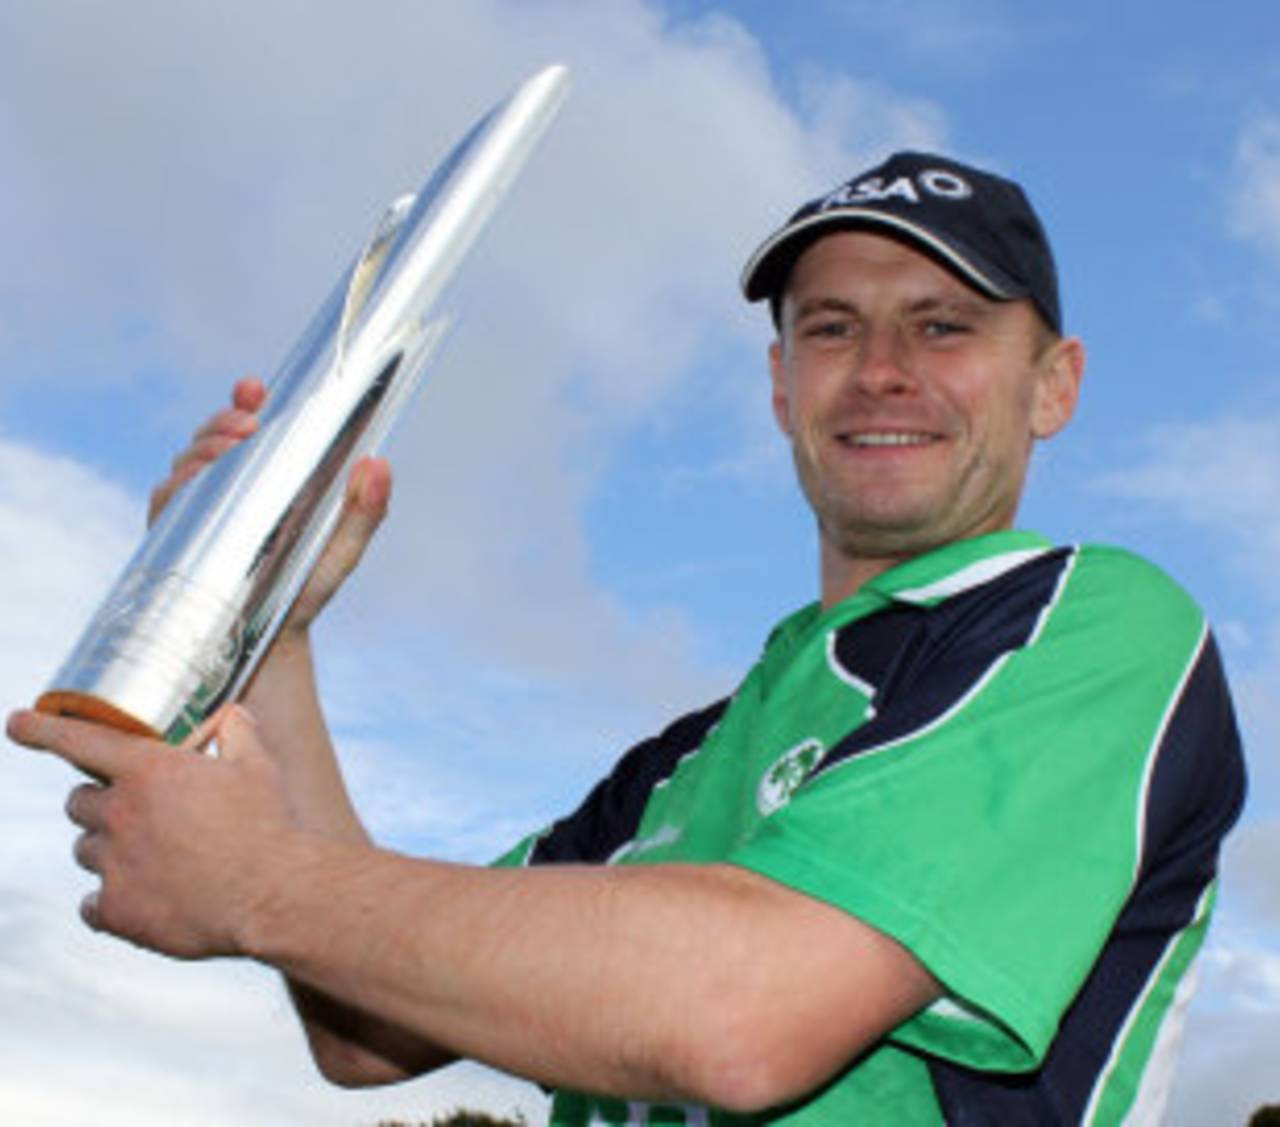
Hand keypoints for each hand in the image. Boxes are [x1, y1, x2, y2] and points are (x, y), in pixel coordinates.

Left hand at [7, 705, 297, 958]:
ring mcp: (113, 864)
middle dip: (100, 803)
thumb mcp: (258, 766)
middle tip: (137, 813)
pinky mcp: (117, 910)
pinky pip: (91, 904)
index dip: (41, 729)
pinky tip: (145, 898)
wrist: (273, 894)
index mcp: (148, 770)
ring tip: (154, 858)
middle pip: (78, 802)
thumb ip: (237, 733)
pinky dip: (110, 901)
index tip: (17, 723)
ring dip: (108, 849)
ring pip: (85, 850)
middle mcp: (120, 813)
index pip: (78, 740)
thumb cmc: (268, 826)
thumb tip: (233, 714)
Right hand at [147, 376, 392, 639]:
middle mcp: (229, 485)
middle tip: (247, 425)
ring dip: (202, 446)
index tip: (254, 388)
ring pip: (187, 460)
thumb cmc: (308, 587)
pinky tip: (190, 481)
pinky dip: (174, 485)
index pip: (250, 425)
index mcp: (267, 476)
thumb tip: (380, 463)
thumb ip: (366, 510)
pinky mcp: (175, 534)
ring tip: (227, 449)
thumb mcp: (345, 548)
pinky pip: (165, 499)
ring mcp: (199, 507)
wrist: (271, 641)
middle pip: (214, 435)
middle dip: (224, 420)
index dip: (246, 400)